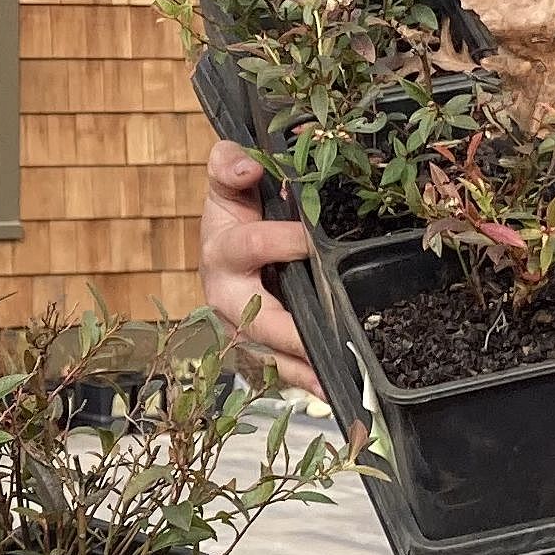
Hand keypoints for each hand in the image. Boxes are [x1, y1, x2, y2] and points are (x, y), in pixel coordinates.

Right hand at [200, 140, 318, 393]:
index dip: (279, 241)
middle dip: (288, 331)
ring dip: (300, 366)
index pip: (249, 246)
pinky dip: (307, 379)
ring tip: (332, 377)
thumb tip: (247, 166)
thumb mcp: (226, 183)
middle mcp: (228, 298)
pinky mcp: (263, 347)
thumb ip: (229, 166)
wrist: (223, 248)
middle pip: (257, 318)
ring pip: (271, 352)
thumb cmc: (233, 213)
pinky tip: (332, 389)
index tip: (309, 240)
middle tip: (320, 338)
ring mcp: (245, 328)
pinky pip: (284, 367)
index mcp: (222, 253)